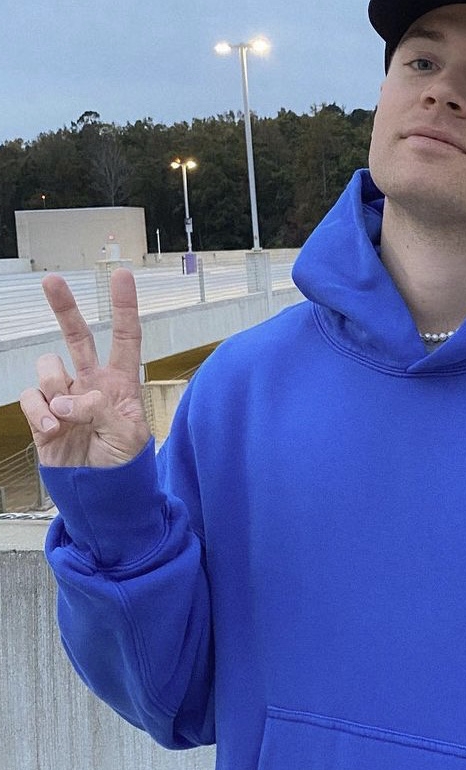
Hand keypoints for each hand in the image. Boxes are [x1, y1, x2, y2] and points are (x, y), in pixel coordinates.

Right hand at [20, 268, 151, 467]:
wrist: (100, 494)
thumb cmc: (124, 465)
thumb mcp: (129, 436)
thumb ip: (104, 410)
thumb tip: (71, 399)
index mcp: (121, 383)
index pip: (125, 338)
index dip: (124, 307)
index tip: (122, 275)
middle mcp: (91, 384)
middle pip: (77, 337)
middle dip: (64, 307)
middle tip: (51, 280)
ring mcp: (64, 398)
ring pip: (49, 368)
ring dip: (55, 388)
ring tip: (68, 419)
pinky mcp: (42, 415)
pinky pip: (31, 398)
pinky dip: (39, 411)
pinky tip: (54, 429)